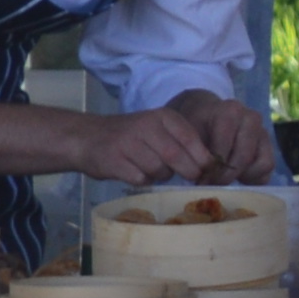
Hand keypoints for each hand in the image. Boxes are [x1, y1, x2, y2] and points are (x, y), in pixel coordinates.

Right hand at [78, 104, 222, 186]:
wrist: (87, 137)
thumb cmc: (132, 136)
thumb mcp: (158, 129)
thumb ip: (181, 141)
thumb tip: (211, 165)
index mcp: (162, 116)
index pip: (191, 137)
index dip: (203, 158)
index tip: (209, 170)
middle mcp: (146, 126)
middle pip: (177, 156)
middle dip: (189, 172)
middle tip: (192, 179)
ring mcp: (128, 143)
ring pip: (160, 170)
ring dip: (162, 176)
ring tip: (152, 169)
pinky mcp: (114, 161)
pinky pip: (141, 179)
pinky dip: (144, 181)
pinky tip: (136, 172)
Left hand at [161, 89, 282, 184]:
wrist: (206, 116)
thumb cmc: (195, 126)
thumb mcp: (188, 134)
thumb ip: (194, 151)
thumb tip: (202, 179)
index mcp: (230, 111)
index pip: (225, 146)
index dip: (213, 166)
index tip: (201, 178)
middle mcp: (251, 118)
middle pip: (244, 157)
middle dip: (226, 175)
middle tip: (212, 184)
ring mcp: (263, 132)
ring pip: (263, 163)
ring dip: (243, 176)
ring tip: (224, 179)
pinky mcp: (269, 147)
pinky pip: (268, 169)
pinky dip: (254, 178)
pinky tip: (236, 177)